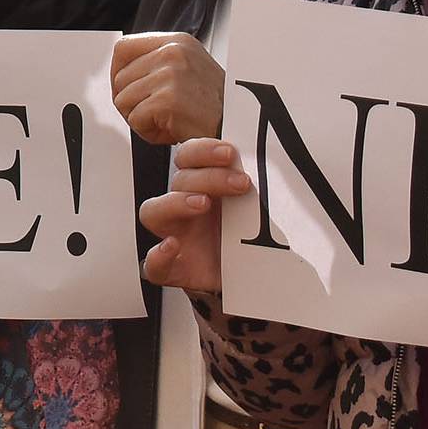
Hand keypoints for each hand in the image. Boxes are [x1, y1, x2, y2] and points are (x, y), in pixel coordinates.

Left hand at [111, 31, 224, 146]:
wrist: (238, 128)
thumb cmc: (211, 106)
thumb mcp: (186, 69)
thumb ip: (156, 63)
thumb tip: (119, 71)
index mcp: (176, 41)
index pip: (124, 48)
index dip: (117, 72)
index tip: (125, 89)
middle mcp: (172, 52)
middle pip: (119, 78)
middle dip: (131, 102)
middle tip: (156, 114)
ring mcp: (169, 75)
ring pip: (123, 100)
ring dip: (140, 118)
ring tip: (167, 121)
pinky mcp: (167, 100)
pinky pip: (135, 119)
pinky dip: (148, 132)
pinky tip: (171, 130)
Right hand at [140, 138, 252, 293]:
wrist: (250, 278)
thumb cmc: (248, 239)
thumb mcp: (256, 209)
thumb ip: (256, 189)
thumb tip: (273, 168)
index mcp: (202, 186)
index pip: (188, 158)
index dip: (203, 150)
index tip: (230, 152)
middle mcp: (185, 208)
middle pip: (178, 180)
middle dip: (209, 176)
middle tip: (239, 183)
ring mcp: (176, 237)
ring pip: (154, 212)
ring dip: (176, 202)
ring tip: (203, 203)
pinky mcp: (174, 270)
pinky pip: (153, 264)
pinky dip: (158, 255)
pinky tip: (172, 246)